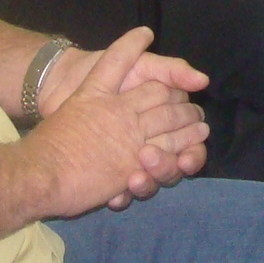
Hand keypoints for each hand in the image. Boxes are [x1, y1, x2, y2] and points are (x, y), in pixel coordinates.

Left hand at [21, 29, 208, 214]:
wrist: (60, 85)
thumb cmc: (103, 73)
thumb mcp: (140, 66)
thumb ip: (172, 71)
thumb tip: (203, 80)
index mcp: (166, 120)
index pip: (192, 140)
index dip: (195, 146)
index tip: (191, 143)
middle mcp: (153, 144)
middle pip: (176, 165)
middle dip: (171, 166)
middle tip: (152, 158)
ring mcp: (131, 163)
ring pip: (154, 182)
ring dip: (149, 182)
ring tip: (134, 178)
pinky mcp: (110, 177)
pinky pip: (124, 196)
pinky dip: (122, 196)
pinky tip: (116, 194)